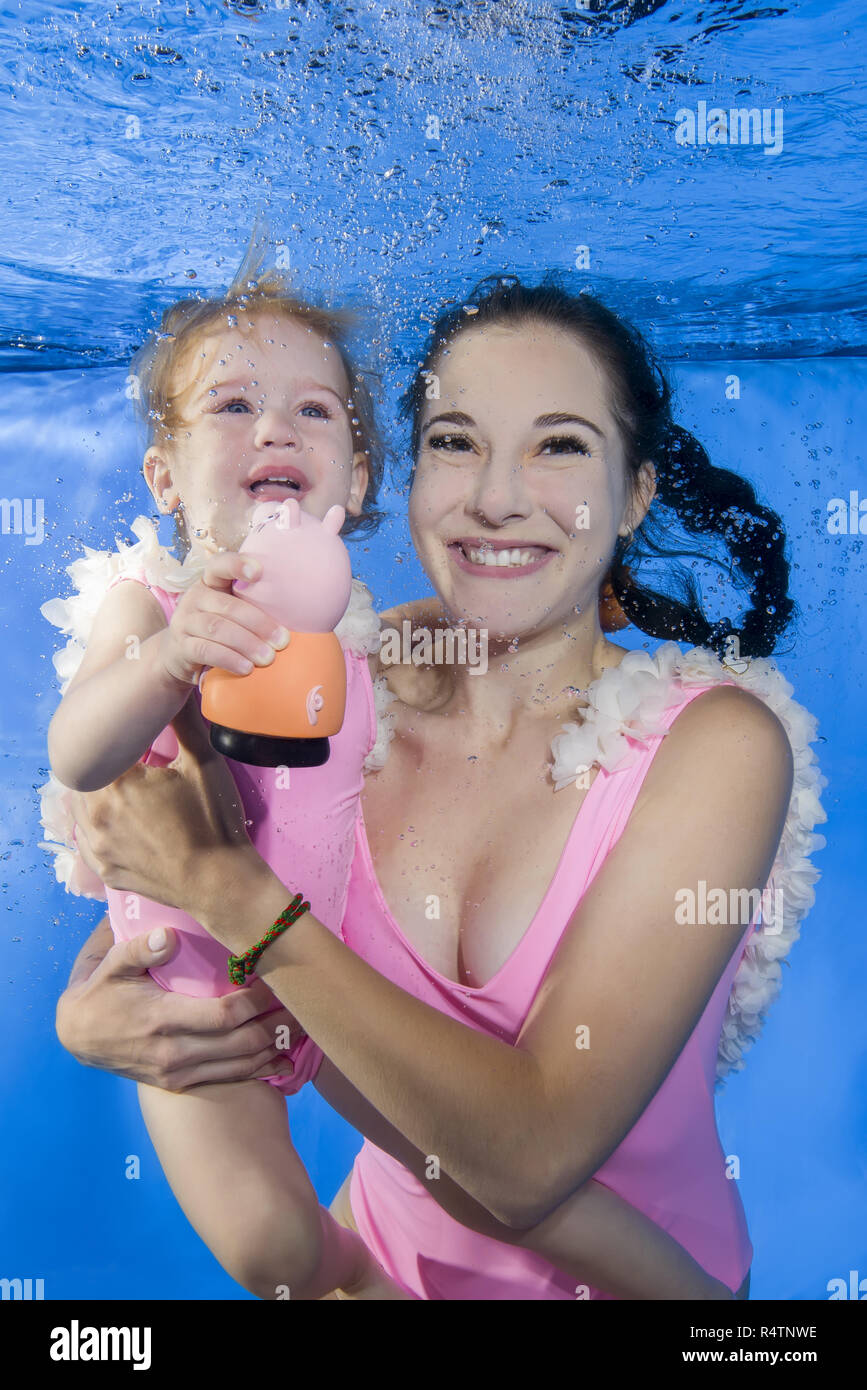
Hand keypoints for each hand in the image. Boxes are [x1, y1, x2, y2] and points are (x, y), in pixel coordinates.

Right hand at [56, 917, 303, 1090]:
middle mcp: (175, 1053)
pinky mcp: (180, 1084)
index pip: (225, 1015)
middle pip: (243, 1043)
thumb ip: (141, 949)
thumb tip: (169, 935)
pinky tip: (284, 1062)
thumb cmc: (100, 993)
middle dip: (278, 1025)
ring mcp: (178, 1073)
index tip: (277, 979)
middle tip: (305, 1004)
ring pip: (241, 1065)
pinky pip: (228, 1080)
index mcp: (162, 1019)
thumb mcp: (111, 965)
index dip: (258, 1000)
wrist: (77, 1036)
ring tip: (304, 1029)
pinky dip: (260, 1071)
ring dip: (276, 1048)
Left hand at [68, 696, 256, 916]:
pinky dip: (97, 825)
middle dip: (105, 766)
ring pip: (81, 806)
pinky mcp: (103, 869)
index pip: (101, 747)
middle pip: (87, 776)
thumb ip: (185, 722)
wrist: (221, 882)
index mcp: (118, 783)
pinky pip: (86, 839)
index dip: (116, 739)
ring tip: (124, 788)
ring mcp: (97, 846)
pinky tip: (119, 820)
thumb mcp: (204, 763)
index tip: (132, 735)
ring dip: (97, 793)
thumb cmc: (214, 821)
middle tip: (129, 760)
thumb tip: (180, 686)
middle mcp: (97, 814)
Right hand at [159, 552, 289, 684]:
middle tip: (283, 641)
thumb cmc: (219, 631)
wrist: (180, 656)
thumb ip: (253, 607)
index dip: (237, 565)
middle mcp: (195, 597)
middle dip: (258, 623)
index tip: (260, 572)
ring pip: (217, 628)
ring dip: (246, 643)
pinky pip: (205, 650)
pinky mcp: (181, 646)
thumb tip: (301, 617)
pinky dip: (228, 659)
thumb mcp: (231, 613)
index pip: (219, 565)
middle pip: (227, 605)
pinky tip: (246, 668)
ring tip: (268, 658)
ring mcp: (185, 621)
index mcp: (210, 583)